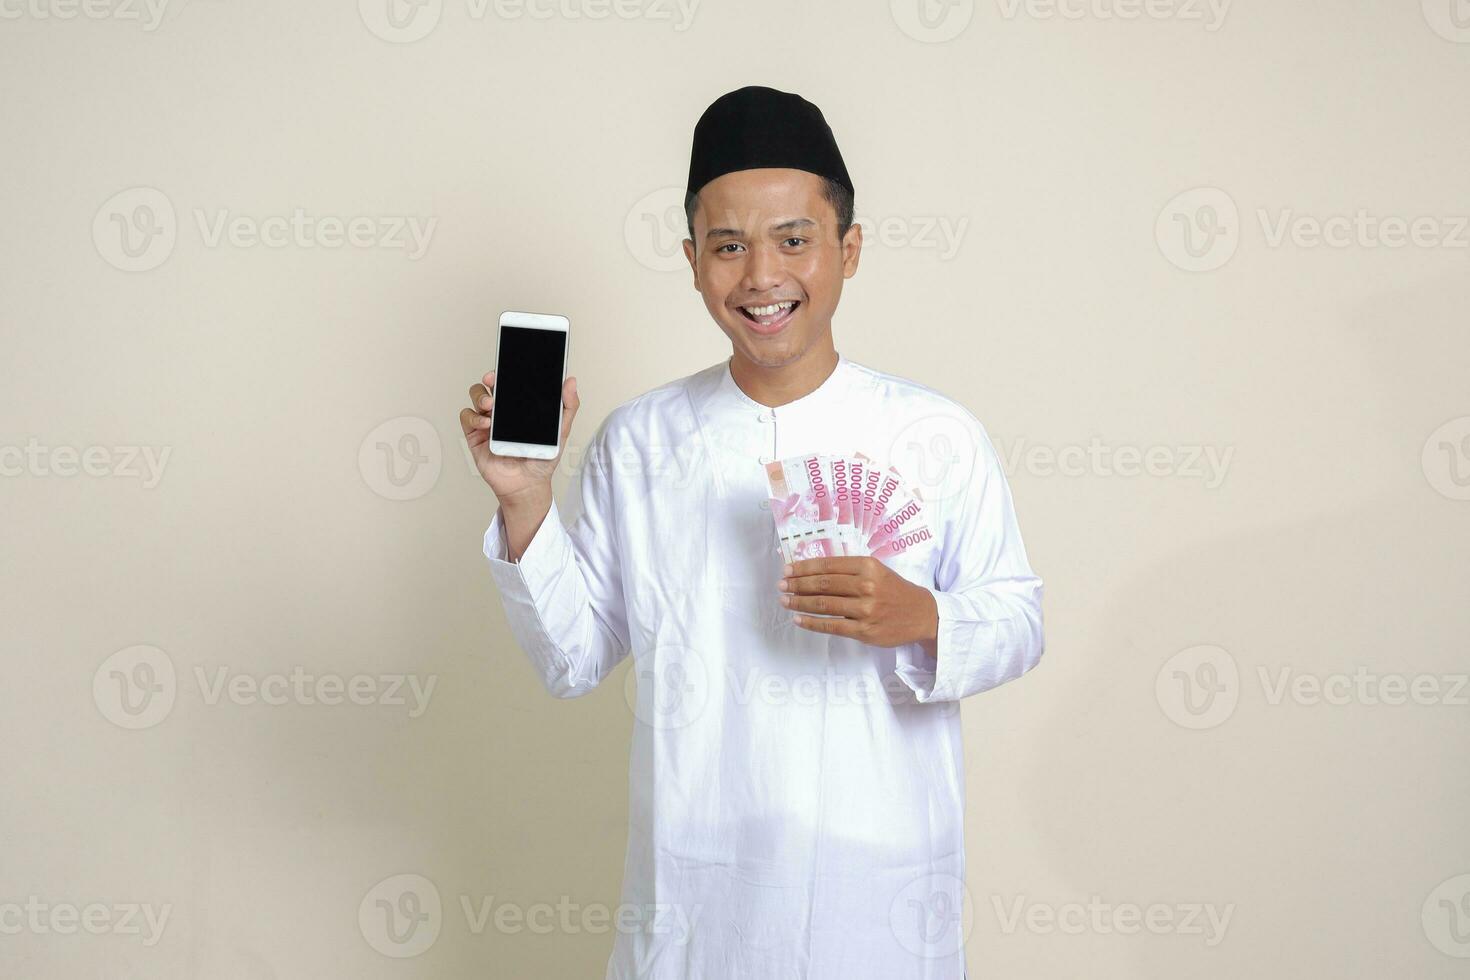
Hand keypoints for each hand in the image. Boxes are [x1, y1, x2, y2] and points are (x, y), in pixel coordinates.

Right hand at [459, 369, 579, 502]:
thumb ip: (568, 406)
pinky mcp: (475, 435)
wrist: (528, 485)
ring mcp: (487, 421)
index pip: (511, 381)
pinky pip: (467, 417)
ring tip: (491, 406)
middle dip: (490, 378)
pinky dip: (474, 416)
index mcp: (520, 406)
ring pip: (476, 395)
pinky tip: (486, 423)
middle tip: (494, 379)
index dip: (507, 371)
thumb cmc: (542, 459)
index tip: (509, 366)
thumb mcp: (561, 431)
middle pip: (490, 384)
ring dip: (481, 395)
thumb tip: (570, 381)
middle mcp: (502, 410)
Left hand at [777, 556, 938, 647]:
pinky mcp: (864, 631)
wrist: (921, 614)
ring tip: (785, 601)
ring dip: (799, 602)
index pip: (829, 565)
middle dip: (797, 584)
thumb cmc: (894, 590)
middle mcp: (867, 586)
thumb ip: (849, 569)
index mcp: (868, 566)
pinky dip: (811, 623)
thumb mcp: (876, 571)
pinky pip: (831, 626)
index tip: (787, 569)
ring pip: (824, 605)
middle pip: (823, 584)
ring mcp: (865, 610)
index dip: (804, 567)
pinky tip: (798, 619)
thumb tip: (812, 570)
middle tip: (781, 585)